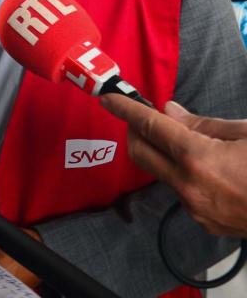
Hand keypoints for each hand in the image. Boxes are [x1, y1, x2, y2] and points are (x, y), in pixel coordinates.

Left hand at [102, 95, 246, 236]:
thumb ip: (203, 124)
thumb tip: (170, 112)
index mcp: (198, 158)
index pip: (149, 127)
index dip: (125, 109)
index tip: (108, 97)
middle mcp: (189, 186)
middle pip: (141, 153)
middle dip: (136, 131)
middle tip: (146, 116)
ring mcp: (196, 208)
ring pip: (162, 173)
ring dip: (163, 153)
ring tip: (190, 141)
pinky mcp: (206, 222)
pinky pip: (182, 191)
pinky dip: (184, 174)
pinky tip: (210, 167)